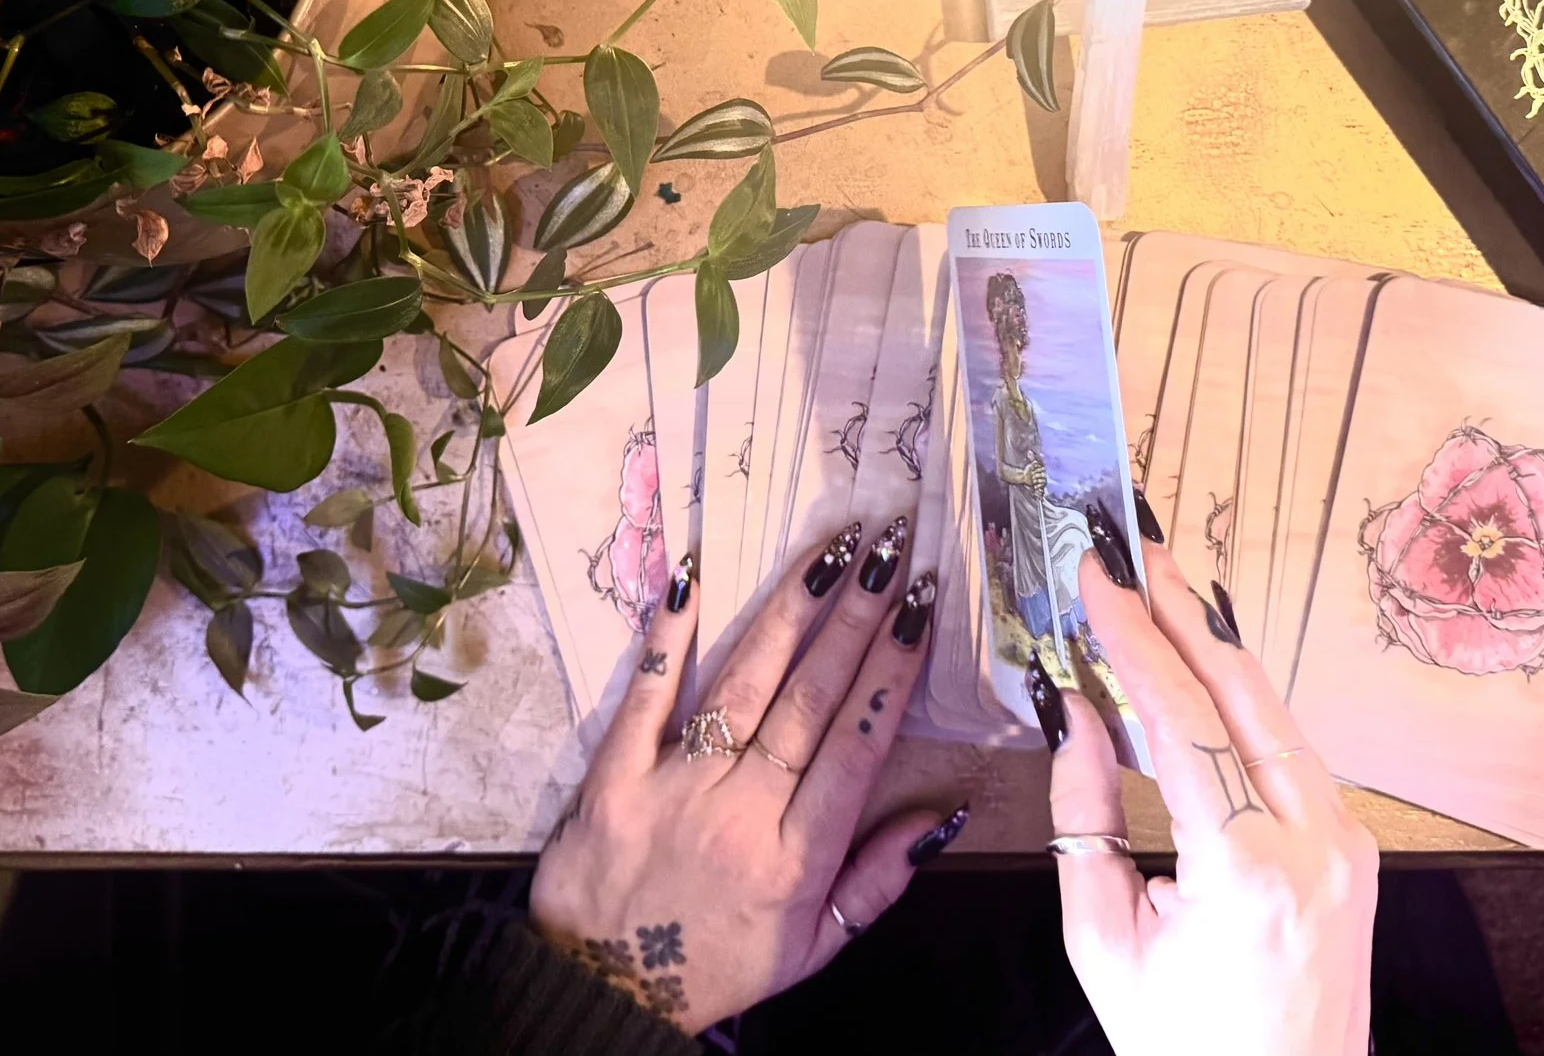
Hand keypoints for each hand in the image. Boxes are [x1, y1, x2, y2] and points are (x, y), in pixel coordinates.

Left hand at [529, 514, 962, 1032]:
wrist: (604, 993)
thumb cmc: (718, 965)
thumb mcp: (813, 948)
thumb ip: (876, 882)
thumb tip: (939, 814)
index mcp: (796, 858)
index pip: (856, 745)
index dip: (891, 672)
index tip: (919, 608)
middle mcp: (741, 813)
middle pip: (808, 701)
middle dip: (855, 620)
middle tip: (889, 551)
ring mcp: (673, 788)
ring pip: (742, 686)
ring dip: (789, 615)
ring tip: (827, 554)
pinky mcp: (613, 776)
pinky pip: (646, 697)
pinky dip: (667, 639)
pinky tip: (690, 580)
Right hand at [1046, 533, 1377, 1055]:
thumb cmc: (1182, 1045)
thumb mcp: (1103, 939)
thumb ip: (1084, 814)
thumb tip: (1076, 712)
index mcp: (1247, 870)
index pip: (1180, 719)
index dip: (1132, 635)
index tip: (1095, 574)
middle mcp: (1316, 843)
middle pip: (1242, 692)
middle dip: (1181, 610)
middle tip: (1133, 549)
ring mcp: (1349, 844)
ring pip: (1275, 712)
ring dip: (1214, 646)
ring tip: (1160, 589)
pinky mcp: (1356, 849)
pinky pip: (1292, 751)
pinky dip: (1243, 699)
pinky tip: (1204, 665)